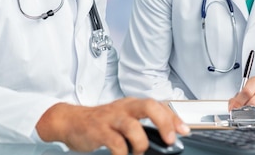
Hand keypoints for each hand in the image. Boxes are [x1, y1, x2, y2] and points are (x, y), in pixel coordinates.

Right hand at [36, 97, 189, 154]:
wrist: (70, 121)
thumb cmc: (100, 123)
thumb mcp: (122, 120)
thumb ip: (140, 127)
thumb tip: (164, 140)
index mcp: (131, 105)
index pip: (158, 105)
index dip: (173, 118)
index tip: (184, 131)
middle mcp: (123, 108)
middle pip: (148, 106)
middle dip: (163, 122)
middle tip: (169, 139)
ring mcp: (111, 118)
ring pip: (133, 125)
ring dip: (140, 143)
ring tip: (138, 153)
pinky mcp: (98, 130)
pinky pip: (115, 142)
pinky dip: (123, 153)